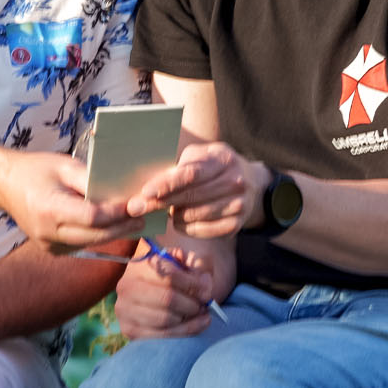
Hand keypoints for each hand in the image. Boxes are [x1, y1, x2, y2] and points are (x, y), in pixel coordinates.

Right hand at [0, 150, 144, 251]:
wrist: (5, 186)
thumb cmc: (36, 170)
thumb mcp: (64, 165)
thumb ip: (91, 180)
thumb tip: (121, 193)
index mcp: (49, 209)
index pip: (92, 217)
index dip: (116, 212)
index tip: (135, 204)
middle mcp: (47, 232)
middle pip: (95, 235)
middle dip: (122, 227)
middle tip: (144, 218)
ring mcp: (48, 245)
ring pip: (91, 243)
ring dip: (113, 233)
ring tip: (135, 222)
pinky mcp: (51, 251)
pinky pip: (81, 245)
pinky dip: (98, 235)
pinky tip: (113, 226)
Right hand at [113, 238, 235, 340]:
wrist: (158, 291)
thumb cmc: (177, 274)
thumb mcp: (187, 262)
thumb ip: (198, 267)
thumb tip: (204, 288)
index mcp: (140, 264)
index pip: (169, 275)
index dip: (193, 284)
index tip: (207, 291)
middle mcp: (127, 286)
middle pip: (167, 298)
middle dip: (191, 304)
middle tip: (204, 305)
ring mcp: (126, 309)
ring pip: (165, 319)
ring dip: (190, 319)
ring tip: (201, 314)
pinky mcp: (130, 330)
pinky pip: (162, 336)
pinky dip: (184, 332)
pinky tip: (196, 325)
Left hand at [128, 142, 268, 239]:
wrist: (251, 184)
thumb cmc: (213, 167)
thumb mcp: (200, 156)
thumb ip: (178, 167)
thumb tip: (146, 187)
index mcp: (223, 160)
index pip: (191, 174)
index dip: (167, 184)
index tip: (145, 192)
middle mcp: (235, 182)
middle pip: (190, 197)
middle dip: (160, 203)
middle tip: (136, 207)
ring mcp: (238, 205)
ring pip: (193, 216)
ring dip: (173, 215)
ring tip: (166, 210)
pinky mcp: (235, 225)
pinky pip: (201, 231)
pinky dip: (185, 227)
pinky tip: (179, 220)